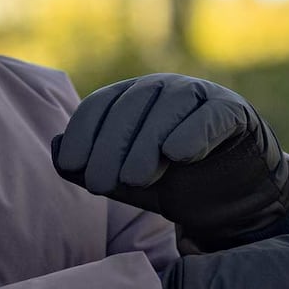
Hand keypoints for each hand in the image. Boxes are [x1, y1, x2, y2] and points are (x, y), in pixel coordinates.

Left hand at [52, 73, 288, 248]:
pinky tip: (179, 154)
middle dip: (111, 146)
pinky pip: (211, 114)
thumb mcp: (126, 183)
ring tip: (136, 178)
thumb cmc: (173, 184)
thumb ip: (91, 169)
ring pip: (168, 108)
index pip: (100, 105)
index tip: (73, 165)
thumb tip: (56, 152)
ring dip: (148, 142)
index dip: (82, 134)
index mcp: (131, 99)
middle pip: (130, 107)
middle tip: (101, 184)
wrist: (233, 199)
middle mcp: (162, 89)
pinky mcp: (233, 111)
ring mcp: (199, 95)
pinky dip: (194, 131)